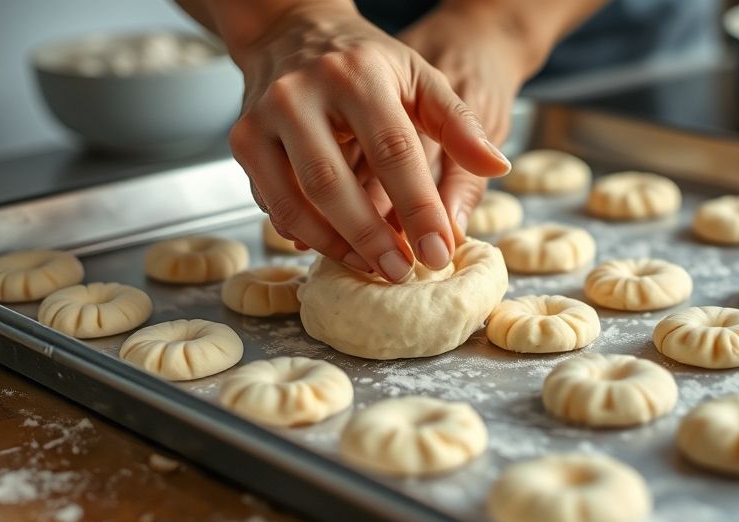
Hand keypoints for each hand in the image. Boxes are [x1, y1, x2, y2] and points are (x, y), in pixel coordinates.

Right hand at [227, 1, 510, 281]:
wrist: (292, 31)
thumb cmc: (368, 63)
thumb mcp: (421, 77)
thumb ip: (460, 124)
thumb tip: (497, 166)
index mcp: (357, 75)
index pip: (392, 151)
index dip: (417, 208)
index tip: (439, 251)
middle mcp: (300, 94)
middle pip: (332, 183)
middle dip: (370, 238)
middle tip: (402, 273)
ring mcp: (262, 119)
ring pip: (294, 201)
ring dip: (335, 245)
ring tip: (373, 268)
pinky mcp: (241, 141)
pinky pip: (270, 202)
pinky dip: (304, 233)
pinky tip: (336, 249)